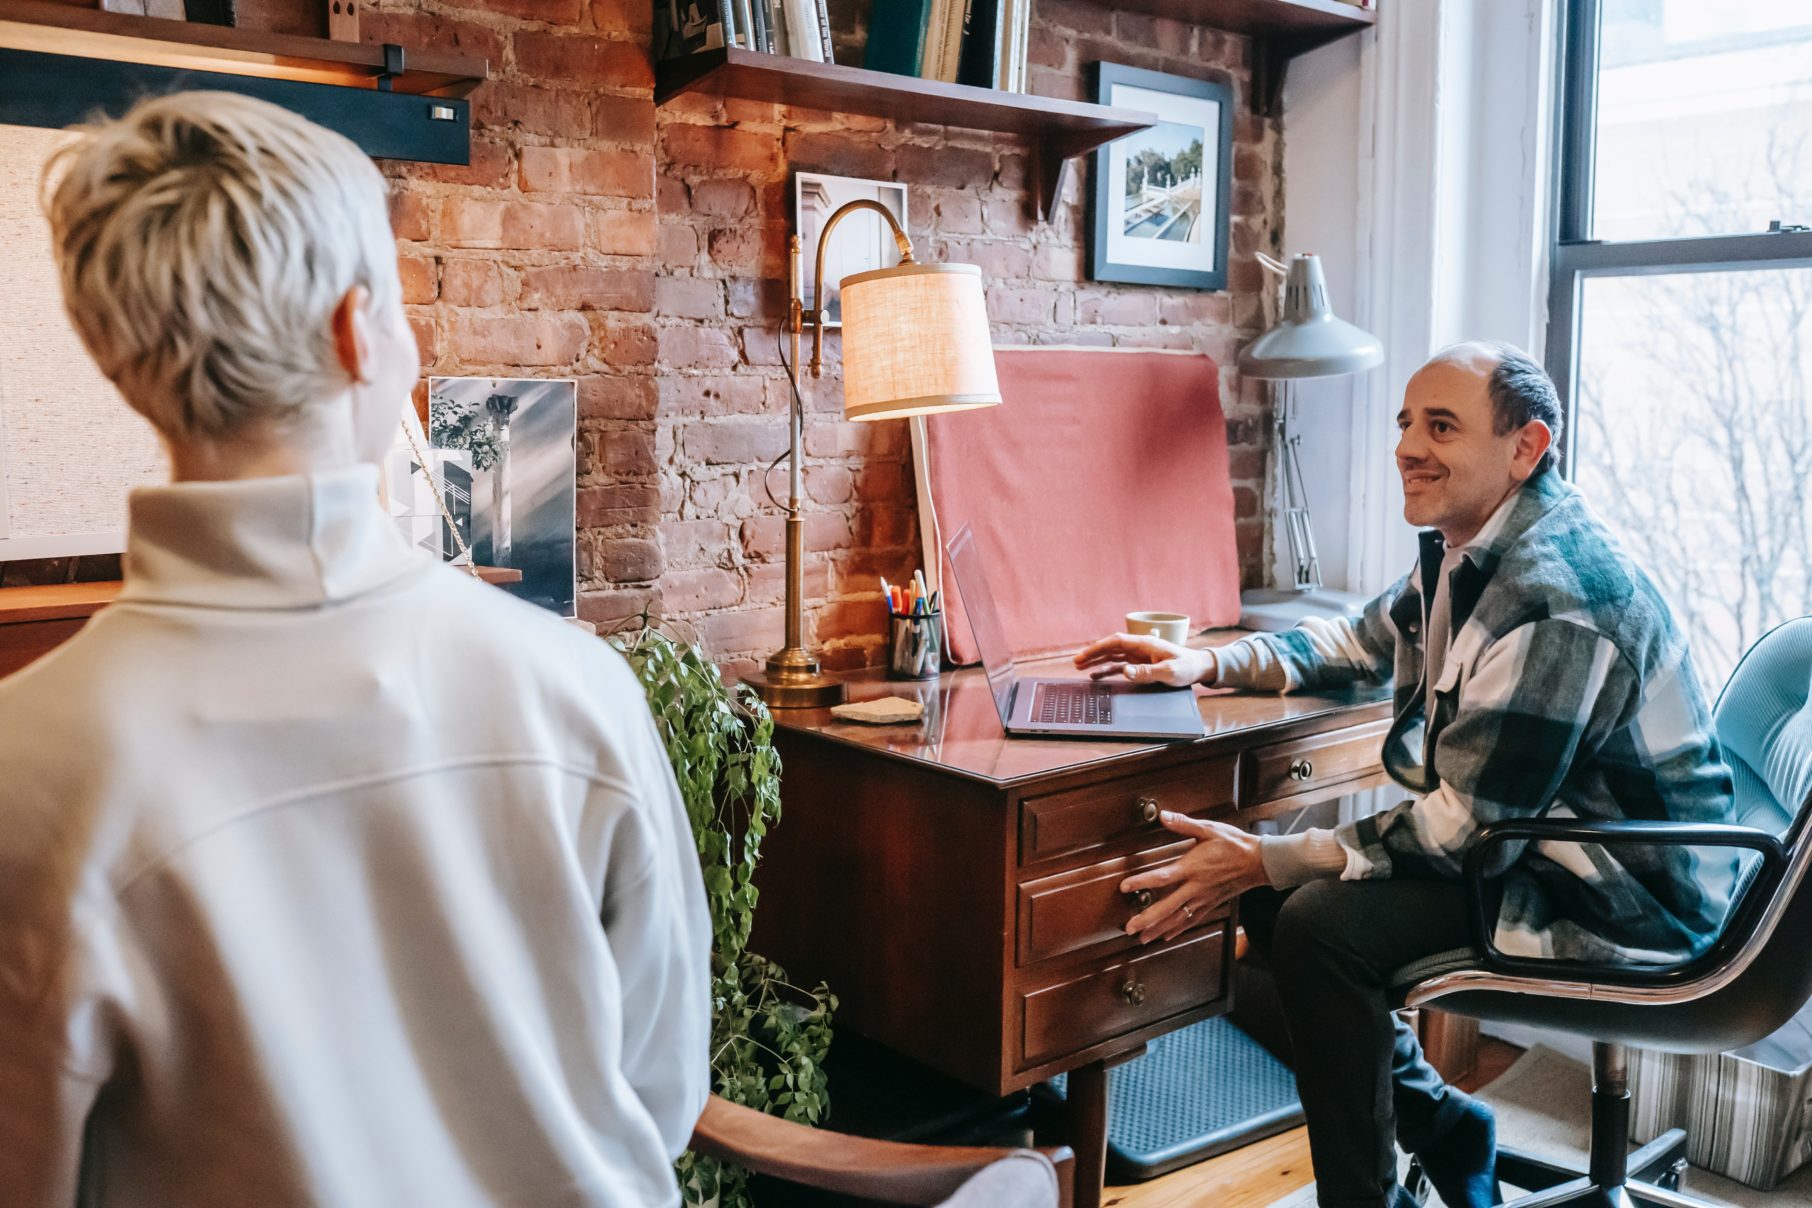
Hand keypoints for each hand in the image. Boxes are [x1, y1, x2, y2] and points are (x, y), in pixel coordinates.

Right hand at [1073, 633, 1214, 686]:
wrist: (1199, 668)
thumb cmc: (1187, 667)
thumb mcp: (1169, 672)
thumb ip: (1147, 672)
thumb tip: (1124, 671)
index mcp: (1145, 644)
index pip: (1116, 641)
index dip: (1099, 647)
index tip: (1085, 655)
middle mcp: (1140, 647)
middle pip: (1111, 647)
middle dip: (1093, 653)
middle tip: (1076, 661)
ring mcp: (1139, 655)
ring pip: (1113, 656)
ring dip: (1097, 660)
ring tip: (1080, 667)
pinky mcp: (1141, 664)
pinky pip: (1119, 665)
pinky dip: (1107, 669)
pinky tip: (1096, 675)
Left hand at [1121, 812, 1266, 943]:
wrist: (1258, 862)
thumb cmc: (1234, 844)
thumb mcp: (1209, 829)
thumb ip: (1184, 824)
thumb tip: (1162, 815)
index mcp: (1193, 868)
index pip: (1163, 877)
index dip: (1142, 882)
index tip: (1124, 887)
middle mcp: (1196, 887)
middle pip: (1167, 906)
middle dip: (1147, 918)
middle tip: (1129, 928)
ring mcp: (1203, 899)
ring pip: (1178, 918)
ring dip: (1159, 929)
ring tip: (1142, 938)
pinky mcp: (1210, 904)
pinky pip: (1192, 920)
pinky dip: (1178, 929)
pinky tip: (1166, 936)